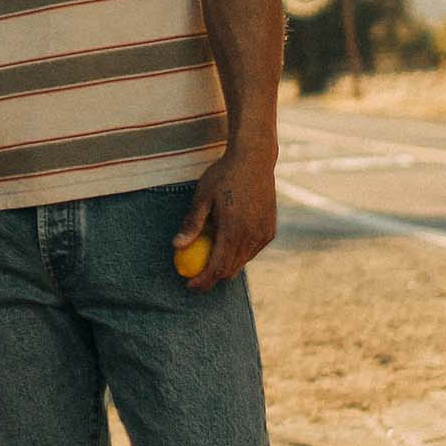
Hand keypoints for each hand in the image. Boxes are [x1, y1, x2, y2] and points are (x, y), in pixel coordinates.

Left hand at [173, 141, 277, 289]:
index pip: (217, 267)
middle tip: (195, 279)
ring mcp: (263, 234)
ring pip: (242, 262)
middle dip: (212, 279)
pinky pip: (251, 251)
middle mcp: (252, 235)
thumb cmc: (224, 175)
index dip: (203, 280)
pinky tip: (225, 249)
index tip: (188, 285)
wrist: (255, 160)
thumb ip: (192, 223)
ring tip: (207, 265)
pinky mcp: (270, 230)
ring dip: (225, 268)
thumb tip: (176, 246)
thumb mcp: (202, 197)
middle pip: (230, 269)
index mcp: (234, 229)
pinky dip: (238, 255)